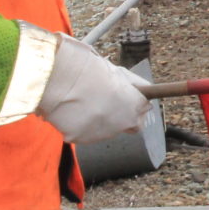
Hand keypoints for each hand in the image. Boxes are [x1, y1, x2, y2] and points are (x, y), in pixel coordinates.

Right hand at [36, 35, 151, 144]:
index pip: (143, 112)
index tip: (126, 100)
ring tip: (84, 102)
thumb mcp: (120, 73)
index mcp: (136, 106)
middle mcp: (124, 124)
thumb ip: (132, 85)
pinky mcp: (82, 139)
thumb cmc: (93, 71)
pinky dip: (78, 124)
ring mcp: (103, 134)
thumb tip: (140, 89)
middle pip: (126, 125)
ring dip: (98, 120)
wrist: (65, 80)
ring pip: (104, 130)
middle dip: (118, 116)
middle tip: (104, 103)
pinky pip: (82, 133)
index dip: (134, 106)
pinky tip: (72, 110)